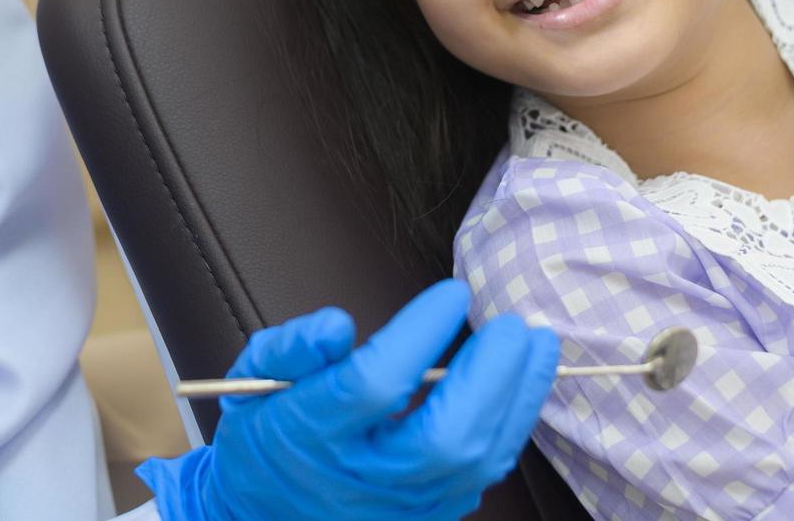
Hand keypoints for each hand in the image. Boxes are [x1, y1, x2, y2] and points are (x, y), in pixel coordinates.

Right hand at [137, 279, 559, 519]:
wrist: (259, 515)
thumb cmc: (266, 434)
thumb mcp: (255, 378)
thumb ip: (293, 346)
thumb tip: (339, 325)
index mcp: (311, 433)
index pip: (374, 383)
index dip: (420, 334)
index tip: (452, 294)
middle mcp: (361, 477)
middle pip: (443, 436)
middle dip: (491, 376)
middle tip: (512, 325)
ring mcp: (399, 507)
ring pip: (475, 462)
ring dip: (517, 399)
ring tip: (538, 345)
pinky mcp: (427, 517)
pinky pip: (481, 476)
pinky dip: (510, 426)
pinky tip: (522, 385)